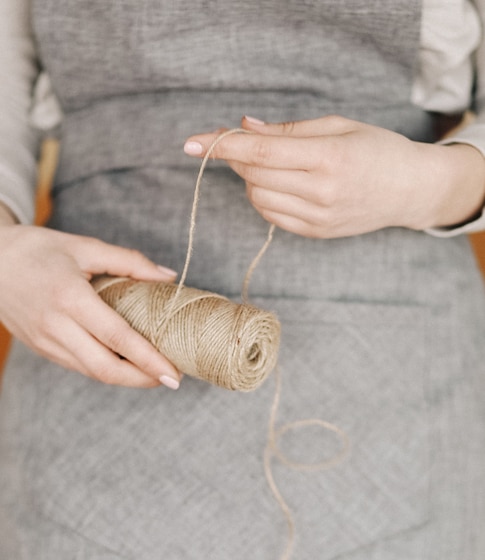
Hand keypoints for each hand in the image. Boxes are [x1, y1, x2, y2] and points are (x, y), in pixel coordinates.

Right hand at [0, 216, 180, 387]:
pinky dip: (106, 369)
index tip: (173, 373)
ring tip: (155, 372)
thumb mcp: (86, 247)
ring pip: (92, 372)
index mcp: (70, 298)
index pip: (118, 338)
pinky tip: (126, 363)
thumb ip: (130, 262)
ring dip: (126, 378)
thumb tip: (168, 277)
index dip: (149, 359)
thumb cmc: (39, 250)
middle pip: (105, 368)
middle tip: (172, 379)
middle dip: (142, 379)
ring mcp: (45, 342)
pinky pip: (79, 366)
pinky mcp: (41, 348)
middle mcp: (56, 326)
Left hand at [184, 115, 484, 237]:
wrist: (409, 190)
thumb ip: (288, 130)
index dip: (222, 146)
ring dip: (251, 178)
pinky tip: (278, 185)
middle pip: (254, 175)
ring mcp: (318, 218)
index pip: (260, 152)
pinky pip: (272, 216)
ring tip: (271, 164)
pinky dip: (264, 197)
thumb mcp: (337, 126)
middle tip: (240, 143)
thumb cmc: (376, 150)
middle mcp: (321, 192)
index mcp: (328, 158)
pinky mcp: (315, 233)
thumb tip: (243, 129)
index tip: (191, 142)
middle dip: (238, 157)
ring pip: (258, 198)